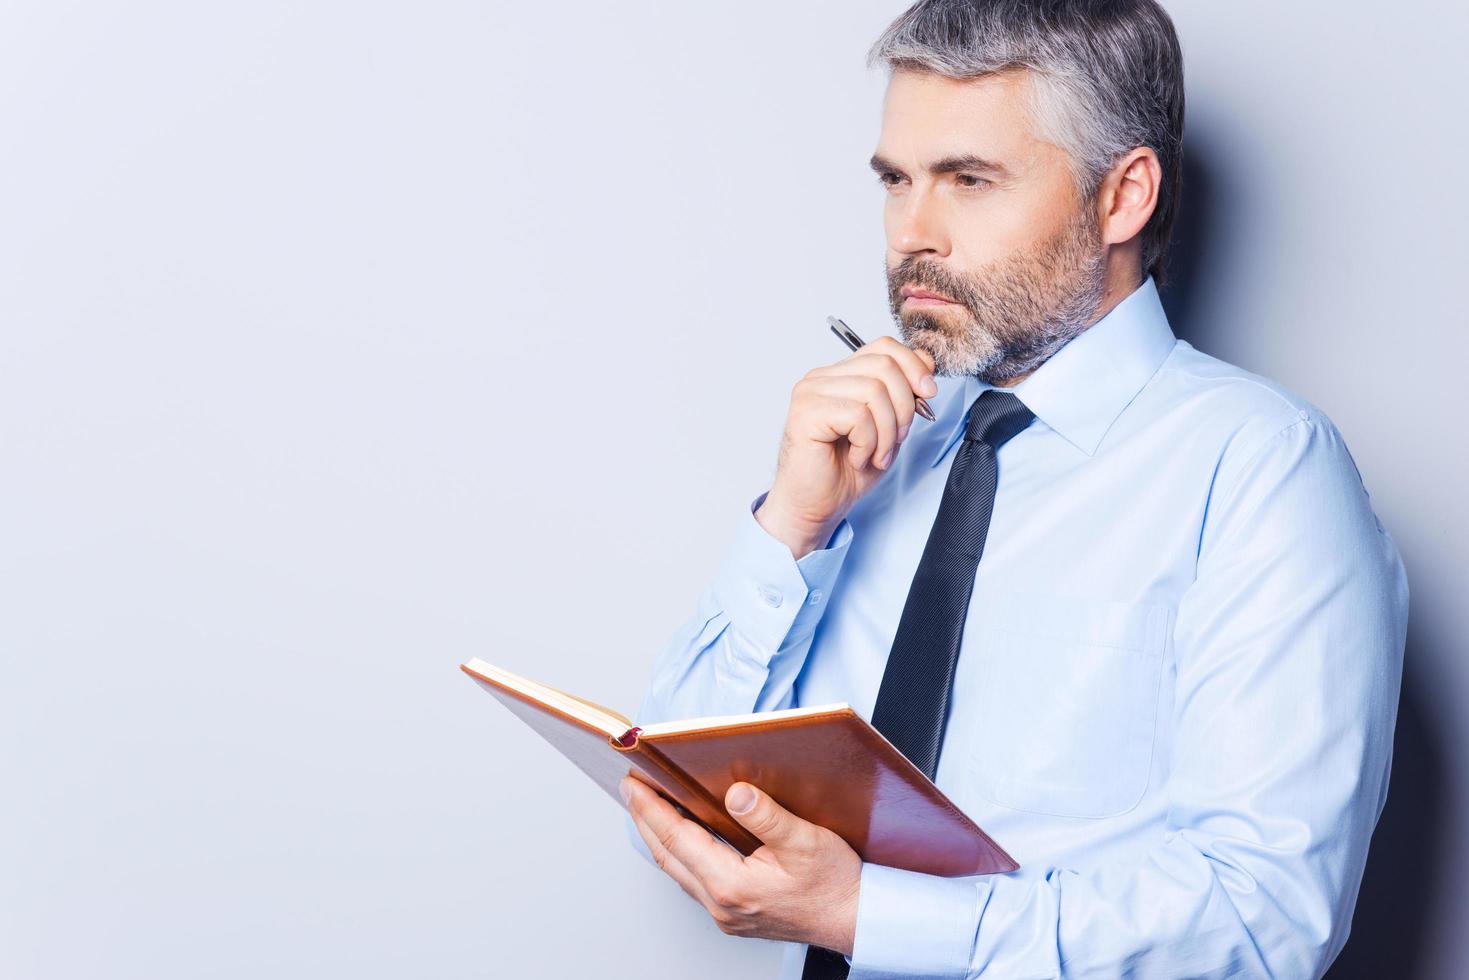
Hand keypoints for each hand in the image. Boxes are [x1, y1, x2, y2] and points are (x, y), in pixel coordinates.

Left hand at [620, 775, 862, 956]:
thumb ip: (766, 816)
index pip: (676, 839)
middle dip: (645, 821)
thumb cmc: (835, 884)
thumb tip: (735, 794)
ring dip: (661, 839)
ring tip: (650, 810)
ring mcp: (726, 914)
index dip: (651, 808)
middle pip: (668, 857)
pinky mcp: (734, 915)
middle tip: (632, 790)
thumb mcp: (805, 841)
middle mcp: (721, 904)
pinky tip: (685, 839)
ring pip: (679, 871)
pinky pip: (695, 881)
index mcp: (732, 885)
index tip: (633, 784)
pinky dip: (682, 855)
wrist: (856, 919)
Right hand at [759, 336, 937, 558]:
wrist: (815, 507)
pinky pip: (858, 415)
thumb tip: (926, 361)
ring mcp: (811, 393)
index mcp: (840, 376)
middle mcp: (822, 378)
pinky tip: (857, 457)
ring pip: (874, 390)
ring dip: (886, 431)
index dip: (913, 366)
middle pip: (884, 365)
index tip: (927, 395)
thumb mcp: (888, 427)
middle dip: (904, 406)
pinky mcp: (806, 413)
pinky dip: (868, 442)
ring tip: (875, 454)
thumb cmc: (844, 472)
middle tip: (896, 439)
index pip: (883, 346)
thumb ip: (903, 393)